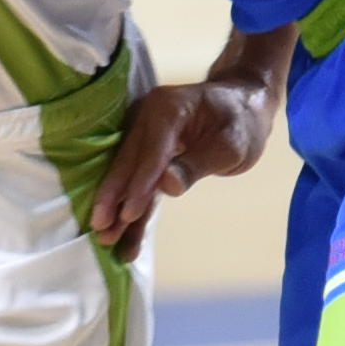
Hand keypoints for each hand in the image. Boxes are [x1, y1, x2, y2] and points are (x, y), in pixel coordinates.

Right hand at [88, 64, 272, 255]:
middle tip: (101, 231)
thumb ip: (196, 165)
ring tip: (105, 240)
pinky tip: (125, 239)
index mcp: (167, 109)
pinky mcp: (148, 153)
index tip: (128, 215)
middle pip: (128, 163)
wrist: (243, 105)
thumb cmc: (241, 122)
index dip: (139, 185)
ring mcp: (144, 134)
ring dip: (117, 209)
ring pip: (128, 176)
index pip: (150, 152)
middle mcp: (147, 118)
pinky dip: (134, 208)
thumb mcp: (231, 144)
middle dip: (114, 199)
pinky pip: (139, 182)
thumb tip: (166, 186)